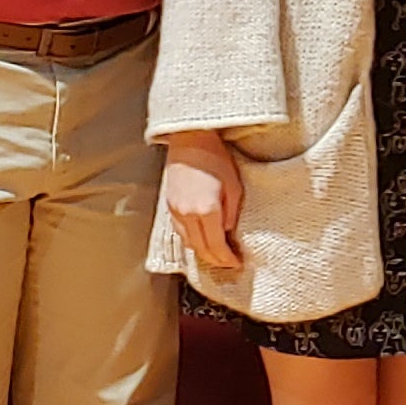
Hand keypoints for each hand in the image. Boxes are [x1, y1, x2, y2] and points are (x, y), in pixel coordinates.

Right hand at [162, 129, 245, 278]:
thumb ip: (232, 213)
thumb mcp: (234, 186)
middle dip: (215, 260)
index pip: (216, 246)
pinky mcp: (169, 205)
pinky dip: (191, 241)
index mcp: (206, 210)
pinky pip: (180, 232)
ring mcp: (175, 211)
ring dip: (202, 253)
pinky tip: (200, 240)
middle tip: (228, 264)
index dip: (227, 258)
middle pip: (201, 249)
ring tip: (216, 255)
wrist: (190, 140)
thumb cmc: (215, 158)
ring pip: (188, 243)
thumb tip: (227, 232)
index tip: (236, 262)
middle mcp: (187, 215)